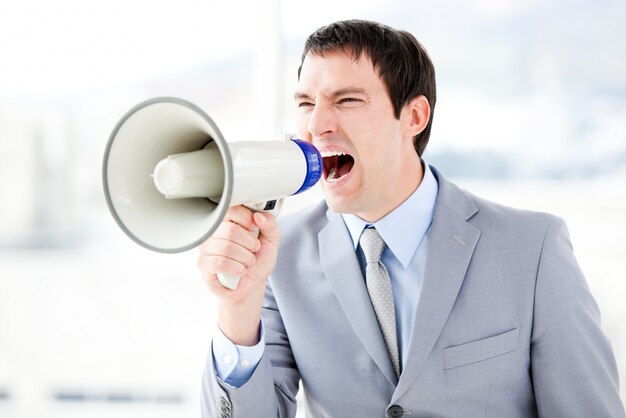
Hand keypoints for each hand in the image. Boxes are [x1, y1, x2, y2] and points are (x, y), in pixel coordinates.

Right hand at [197, 205, 279, 345]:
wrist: (252, 284)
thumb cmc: (257, 260)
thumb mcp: (271, 240)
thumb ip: (270, 224)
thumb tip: (259, 216)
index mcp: (229, 221)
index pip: (231, 209)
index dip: (247, 219)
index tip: (255, 228)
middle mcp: (214, 231)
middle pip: (230, 230)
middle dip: (249, 243)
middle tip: (254, 249)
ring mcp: (206, 247)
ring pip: (225, 247)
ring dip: (244, 257)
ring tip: (248, 261)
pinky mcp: (203, 264)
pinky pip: (219, 262)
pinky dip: (236, 268)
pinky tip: (240, 270)